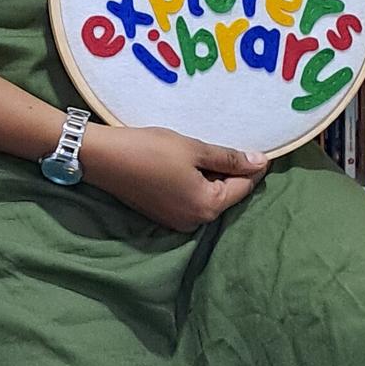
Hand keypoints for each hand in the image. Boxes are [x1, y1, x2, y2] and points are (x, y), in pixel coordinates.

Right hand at [82, 124, 267, 228]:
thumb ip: (230, 158)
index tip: (260, 148)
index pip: (244, 187)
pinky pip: (191, 199)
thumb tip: (261, 163)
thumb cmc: (151, 150)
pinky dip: (196, 182)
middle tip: (227, 143)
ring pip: (208, 197)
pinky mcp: (163, 215)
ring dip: (212, 176)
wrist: (104, 158)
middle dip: (231, 171)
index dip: (253, 166)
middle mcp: (195, 222)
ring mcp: (177, 221)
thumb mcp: (195, 149)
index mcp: (208, 207)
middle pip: (226, 194)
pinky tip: (187, 163)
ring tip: (203, 150)